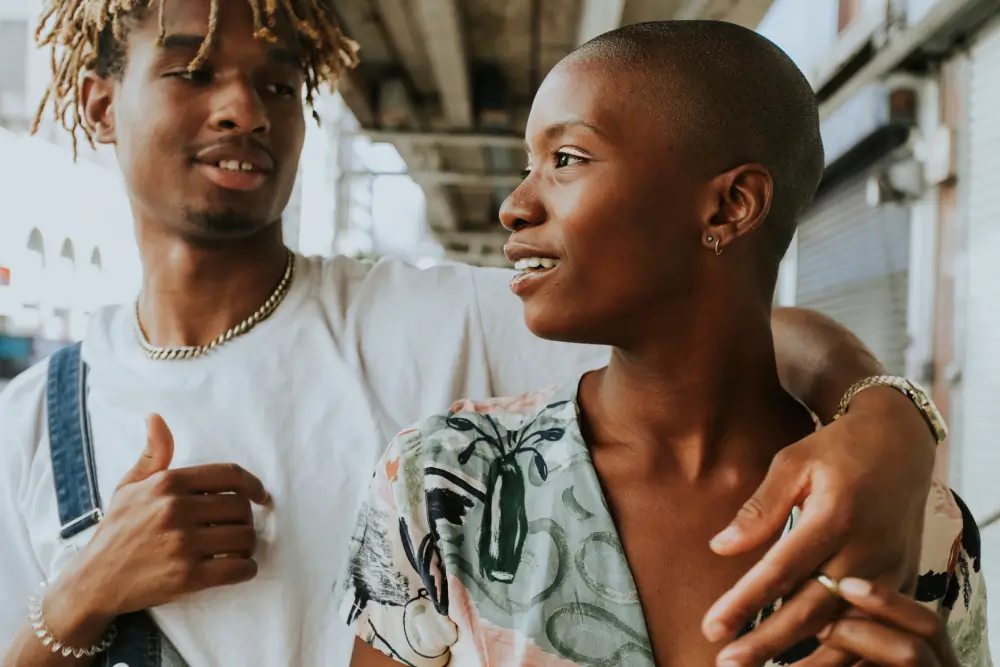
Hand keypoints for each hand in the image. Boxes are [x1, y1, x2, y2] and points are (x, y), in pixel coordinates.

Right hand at [45, 414, 269, 634]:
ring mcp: (182, 544)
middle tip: (238, 528)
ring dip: (248, 545)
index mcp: (167, 484)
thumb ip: (153, 454)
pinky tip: (238, 568)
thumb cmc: (117, 530)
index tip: (260, 496)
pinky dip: (246, 569)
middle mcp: (176, 510)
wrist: (94, 582)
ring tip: (238, 549)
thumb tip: (155, 417)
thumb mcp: (129, 487)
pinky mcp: (188, 577)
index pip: (229, 474)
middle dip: (246, 519)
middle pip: (240, 506)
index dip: (253, 484)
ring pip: (244, 537)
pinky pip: (238, 569)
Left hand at [701, 388, 935, 664]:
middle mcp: (865, 553)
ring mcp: (888, 573)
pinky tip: (808, 665)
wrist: (899, 446)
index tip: (712, 627)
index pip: (781, 572)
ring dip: (804, 660)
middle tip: (726, 662)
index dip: (745, 603)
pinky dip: (842, 654)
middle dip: (767, 642)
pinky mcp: (901, 585)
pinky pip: (871, 632)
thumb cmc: (835, 451)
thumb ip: (759, 509)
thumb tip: (719, 547)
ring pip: (846, 632)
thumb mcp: (793, 464)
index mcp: (834, 518)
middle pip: (811, 610)